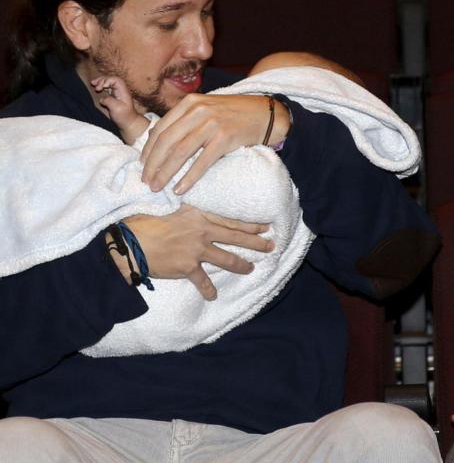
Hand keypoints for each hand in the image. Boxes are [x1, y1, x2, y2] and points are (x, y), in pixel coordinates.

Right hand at [121, 205, 273, 299]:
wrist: (130, 243)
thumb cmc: (146, 223)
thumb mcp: (172, 210)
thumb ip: (190, 214)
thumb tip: (200, 216)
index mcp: (199, 215)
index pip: (230, 220)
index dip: (250, 224)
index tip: (264, 226)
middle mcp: (202, 231)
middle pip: (236, 237)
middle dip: (256, 243)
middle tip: (271, 246)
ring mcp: (196, 250)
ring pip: (227, 258)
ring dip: (241, 265)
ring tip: (251, 268)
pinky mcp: (188, 267)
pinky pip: (203, 281)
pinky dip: (208, 290)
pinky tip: (213, 296)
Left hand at [140, 93, 289, 193]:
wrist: (266, 113)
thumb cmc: (234, 114)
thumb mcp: (206, 108)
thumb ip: (186, 119)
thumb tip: (160, 140)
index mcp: (189, 102)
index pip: (161, 128)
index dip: (148, 150)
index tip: (143, 166)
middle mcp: (198, 111)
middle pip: (167, 141)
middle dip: (153, 164)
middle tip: (147, 182)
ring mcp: (212, 124)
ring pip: (180, 152)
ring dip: (166, 173)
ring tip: (158, 187)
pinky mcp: (225, 138)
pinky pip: (202, 162)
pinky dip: (189, 177)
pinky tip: (180, 189)